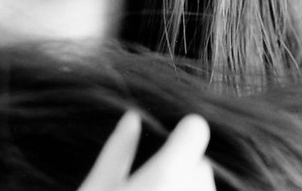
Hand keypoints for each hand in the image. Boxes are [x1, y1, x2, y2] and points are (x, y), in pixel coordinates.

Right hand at [79, 112, 215, 190]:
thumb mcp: (97, 188)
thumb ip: (117, 151)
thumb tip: (131, 118)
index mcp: (167, 173)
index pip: (196, 129)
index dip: (183, 131)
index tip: (169, 140)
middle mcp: (194, 190)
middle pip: (200, 163)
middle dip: (182, 167)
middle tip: (150, 184)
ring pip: (204, 187)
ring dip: (187, 188)